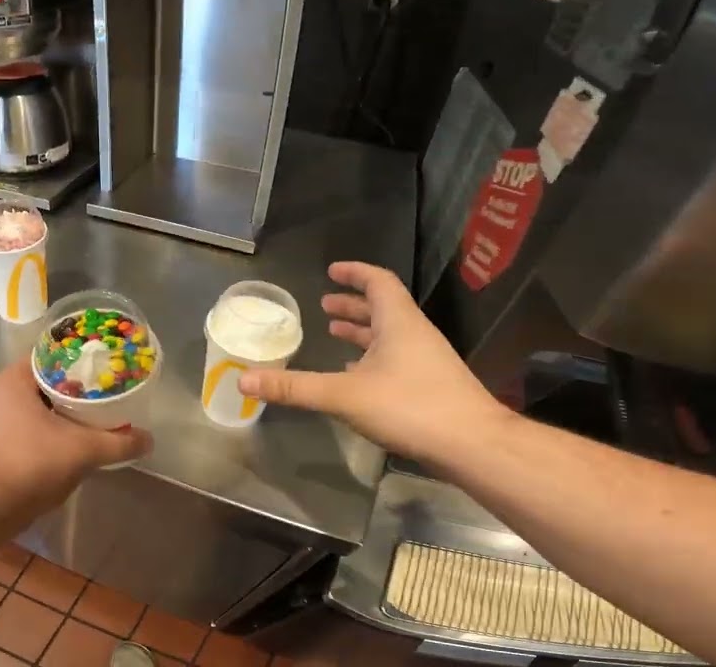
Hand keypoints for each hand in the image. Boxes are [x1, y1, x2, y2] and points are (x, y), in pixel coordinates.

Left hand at [0, 361, 152, 513]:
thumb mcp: (82, 450)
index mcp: (12, 381)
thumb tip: (148, 440)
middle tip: (104, 397)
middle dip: (74, 392)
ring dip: (60, 417)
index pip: (50, 357)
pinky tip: (68, 449)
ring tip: (91, 423)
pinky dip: (46, 437)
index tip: (103, 370)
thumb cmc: (30, 463)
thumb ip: (118, 442)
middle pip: (43, 385)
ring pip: (34, 411)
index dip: (79, 361)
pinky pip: (25, 433)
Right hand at [238, 261, 511, 460]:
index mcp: (398, 321)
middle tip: (324, 307)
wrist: (472, 443)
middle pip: (383, 308)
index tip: (331, 272)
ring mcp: (426, 360)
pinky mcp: (430, 386)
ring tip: (335, 335)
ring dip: (363, 333)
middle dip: (353, 306)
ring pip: (390, 336)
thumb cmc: (411, 406)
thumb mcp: (345, 395)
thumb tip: (243, 379)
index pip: (377, 281)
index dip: (354, 273)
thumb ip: (295, 387)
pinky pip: (396, 360)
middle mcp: (415, 334)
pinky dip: (373, 360)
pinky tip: (357, 378)